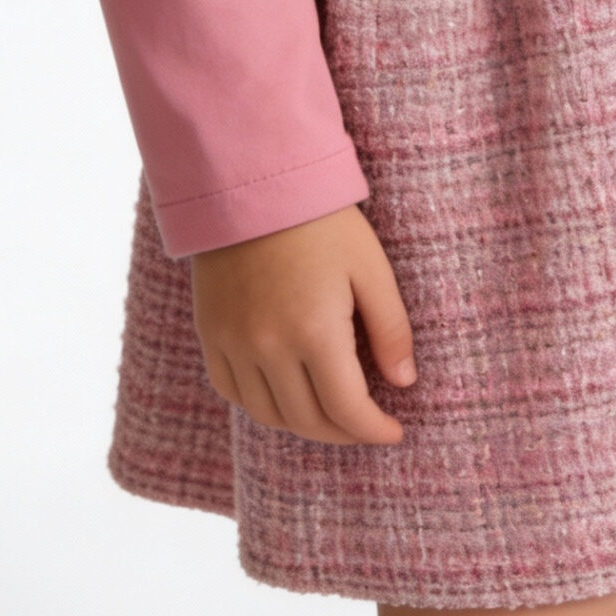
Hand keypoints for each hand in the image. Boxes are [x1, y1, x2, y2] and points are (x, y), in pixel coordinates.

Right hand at [190, 201, 416, 446]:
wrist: (254, 183)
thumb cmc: (323, 221)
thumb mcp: (371, 267)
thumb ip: (391, 328)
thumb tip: (405, 382)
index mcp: (314, 331)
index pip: (346, 409)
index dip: (374, 430)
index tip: (395, 432)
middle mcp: (268, 347)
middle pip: (307, 420)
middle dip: (343, 433)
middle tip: (366, 426)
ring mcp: (233, 342)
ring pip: (268, 414)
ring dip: (303, 425)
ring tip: (330, 415)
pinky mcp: (211, 332)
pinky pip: (231, 391)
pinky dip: (260, 405)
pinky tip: (283, 395)